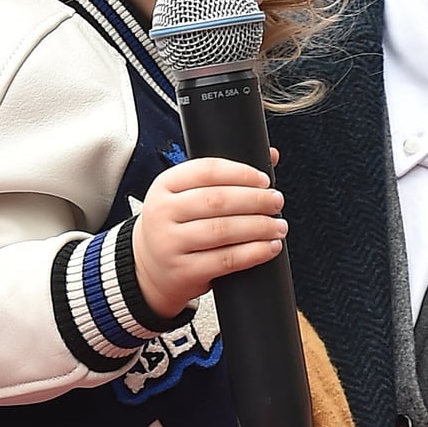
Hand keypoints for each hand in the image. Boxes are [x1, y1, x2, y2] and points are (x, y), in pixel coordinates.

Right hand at [132, 153, 284, 319]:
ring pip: (223, 230)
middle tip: (276, 202)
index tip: (264, 180)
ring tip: (278, 226)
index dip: (241, 173)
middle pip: (217, 200)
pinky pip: (226, 260)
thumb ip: (223, 177)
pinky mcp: (184, 271)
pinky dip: (254, 253)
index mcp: (165, 185)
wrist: (149, 268)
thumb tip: (271, 155)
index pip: (206, 170)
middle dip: (255, 200)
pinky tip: (269, 247)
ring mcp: (171, 243)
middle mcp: (163, 212)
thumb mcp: (186, 196)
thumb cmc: (176, 227)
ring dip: (259, 227)